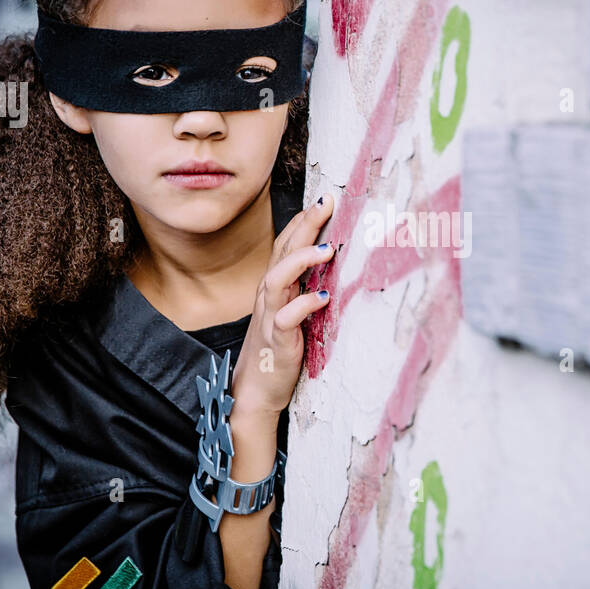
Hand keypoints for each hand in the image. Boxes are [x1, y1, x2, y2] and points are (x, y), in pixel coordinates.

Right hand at [230, 192, 335, 420]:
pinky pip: (287, 319)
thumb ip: (305, 287)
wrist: (256, 389)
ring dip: (301, 261)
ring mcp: (271, 317)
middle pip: (282, 251)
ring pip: (278, 279)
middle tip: (326, 203)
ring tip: (328, 249)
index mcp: (275, 286)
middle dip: (304, 225)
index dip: (302, 220)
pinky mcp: (278, 341)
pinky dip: (303, 306)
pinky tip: (322, 298)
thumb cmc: (278, 347)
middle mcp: (270, 296)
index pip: (285, 243)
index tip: (325, 198)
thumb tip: (333, 265)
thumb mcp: (292, 311)